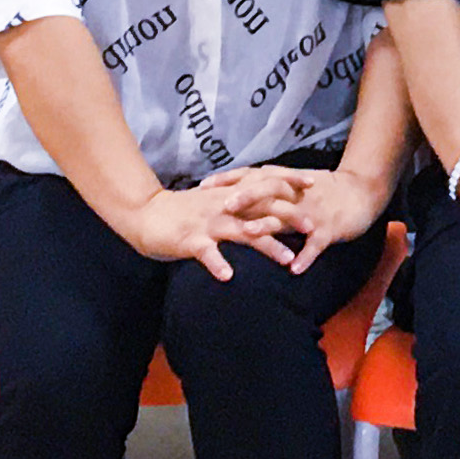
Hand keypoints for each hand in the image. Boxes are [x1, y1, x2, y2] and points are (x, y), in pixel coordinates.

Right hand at [121, 177, 302, 281]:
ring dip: (266, 246)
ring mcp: (208, 223)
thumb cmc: (183, 212)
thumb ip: (240, 203)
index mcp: (230, 197)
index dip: (289, 182)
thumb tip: (267, 205)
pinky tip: (229, 276)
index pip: (265, 184)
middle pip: (262, 208)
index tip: (313, 184)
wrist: (145, 213)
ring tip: (287, 260)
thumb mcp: (215, 203)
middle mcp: (224, 207)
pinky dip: (217, 264)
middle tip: (312, 228)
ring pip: (242, 232)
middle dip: (289, 217)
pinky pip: (206, 253)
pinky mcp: (190, 240)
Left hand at [220, 164, 388, 268]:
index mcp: (285, 182)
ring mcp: (311, 212)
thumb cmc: (326, 190)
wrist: (363, 191)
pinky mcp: (329, 229)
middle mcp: (295, 194)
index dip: (228, 180)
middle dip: (245, 198)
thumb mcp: (296, 183)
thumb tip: (240, 187)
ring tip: (249, 234)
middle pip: (267, 192)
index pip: (251, 176)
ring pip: (287, 218)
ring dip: (269, 226)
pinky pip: (316, 244)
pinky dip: (306, 256)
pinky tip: (295, 269)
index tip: (203, 186)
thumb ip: (270, 186)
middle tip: (223, 206)